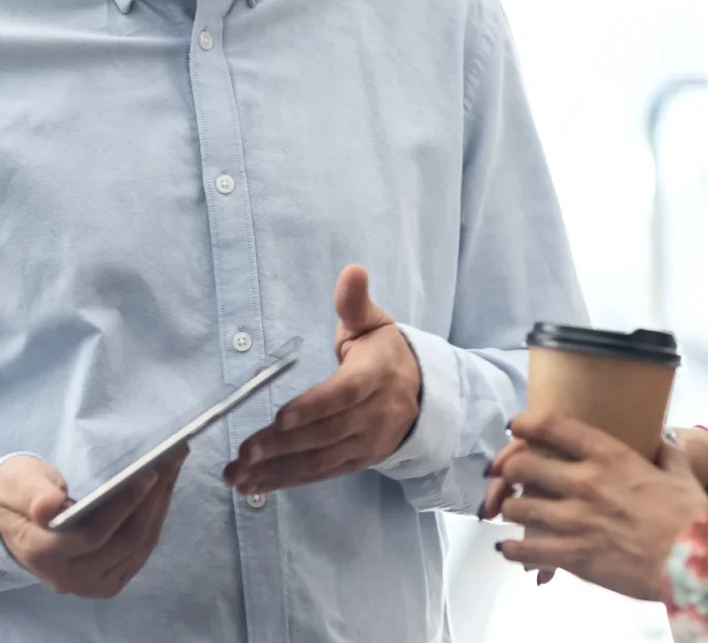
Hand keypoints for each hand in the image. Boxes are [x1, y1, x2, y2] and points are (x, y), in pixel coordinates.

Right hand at [0, 448, 186, 598]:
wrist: (18, 521)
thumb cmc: (20, 496)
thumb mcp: (17, 485)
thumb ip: (32, 494)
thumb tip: (48, 506)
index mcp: (42, 553)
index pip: (94, 536)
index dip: (126, 505)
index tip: (150, 472)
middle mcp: (68, 577)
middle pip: (126, 541)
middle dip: (155, 497)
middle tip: (173, 457)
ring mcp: (91, 582)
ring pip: (140, 545)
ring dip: (162, 502)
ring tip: (175, 463)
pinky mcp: (110, 578)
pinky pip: (142, 549)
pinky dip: (157, 516)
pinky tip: (165, 487)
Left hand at [225, 265, 420, 494]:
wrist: (421, 391)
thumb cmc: (384, 352)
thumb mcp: (373, 323)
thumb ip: (355, 303)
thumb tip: (352, 270)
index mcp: (377, 374)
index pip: (346, 393)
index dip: (315, 407)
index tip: (281, 417)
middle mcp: (376, 413)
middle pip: (328, 432)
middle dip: (284, 445)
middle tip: (244, 452)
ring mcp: (368, 443)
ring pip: (321, 460)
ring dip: (278, 471)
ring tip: (238, 476)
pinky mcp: (358, 462)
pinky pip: (321, 476)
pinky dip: (287, 482)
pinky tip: (255, 486)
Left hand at [488, 413, 707, 601]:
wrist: (694, 564)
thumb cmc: (689, 516)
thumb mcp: (679, 473)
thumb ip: (665, 453)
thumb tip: (662, 442)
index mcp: (609, 455)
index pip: (554, 426)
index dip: (527, 422)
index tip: (516, 425)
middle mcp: (585, 482)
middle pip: (524, 466)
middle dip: (511, 469)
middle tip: (510, 474)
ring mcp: (575, 520)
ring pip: (519, 508)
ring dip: (513, 510)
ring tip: (513, 512)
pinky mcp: (572, 556)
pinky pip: (526, 550)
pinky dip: (513, 549)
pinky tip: (510, 548)